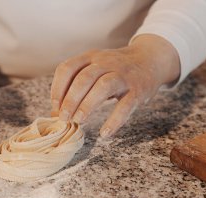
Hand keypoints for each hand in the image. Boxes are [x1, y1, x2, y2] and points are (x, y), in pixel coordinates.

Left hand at [50, 34, 179, 137]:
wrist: (150, 59)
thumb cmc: (115, 69)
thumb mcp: (95, 69)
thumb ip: (77, 85)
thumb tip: (56, 111)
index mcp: (90, 57)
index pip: (67, 68)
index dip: (57, 88)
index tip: (55, 107)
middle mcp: (105, 62)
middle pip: (84, 78)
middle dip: (70, 100)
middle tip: (64, 118)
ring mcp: (123, 75)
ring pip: (103, 87)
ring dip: (88, 106)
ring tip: (79, 122)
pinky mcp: (138, 89)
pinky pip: (126, 105)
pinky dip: (114, 120)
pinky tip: (105, 133)